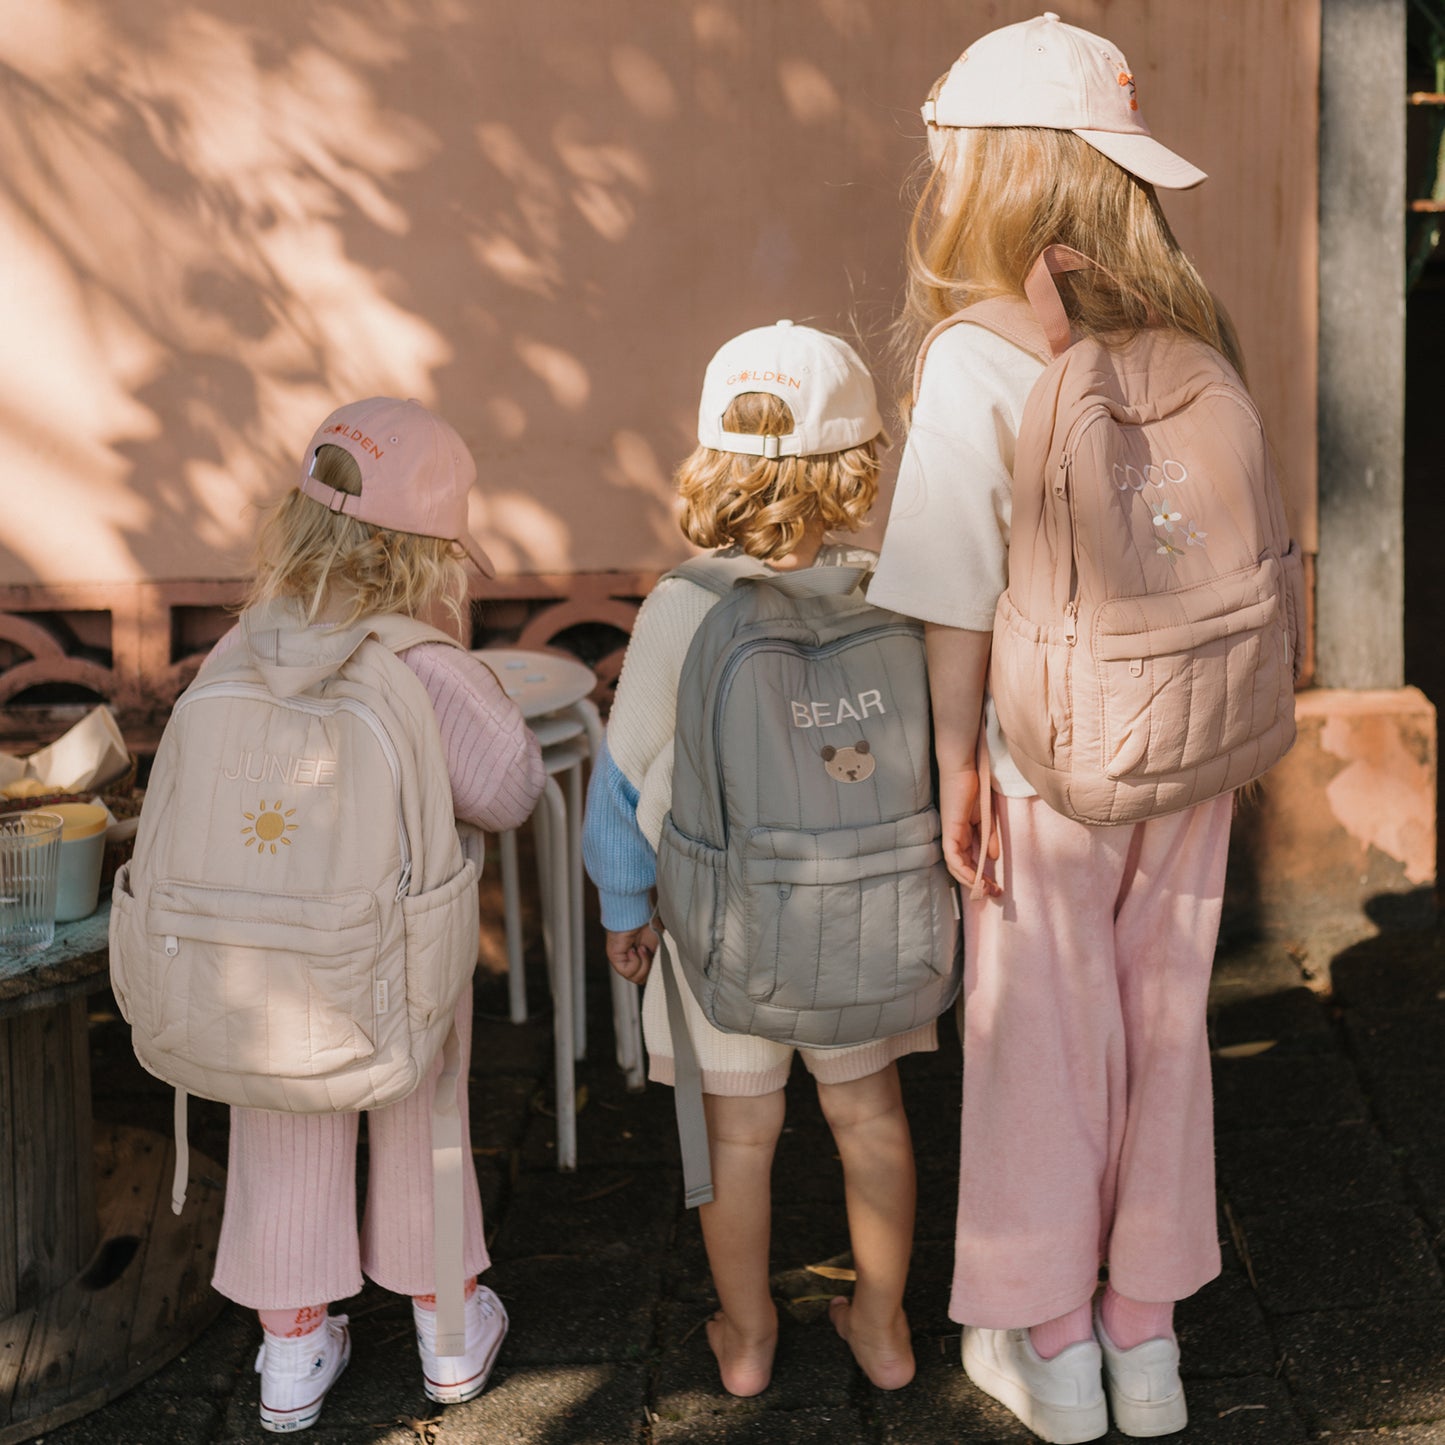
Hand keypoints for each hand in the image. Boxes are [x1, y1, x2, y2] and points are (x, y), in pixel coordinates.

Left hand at [604, 924, 657, 983]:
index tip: (660, 961)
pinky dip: (635, 962)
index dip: (655, 972)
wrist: (638, 915)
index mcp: (643, 958)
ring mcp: (623, 961)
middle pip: (643, 979)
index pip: (648, 976)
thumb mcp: (660, 948)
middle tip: (650, 952)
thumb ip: (659, 963)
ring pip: (635, 978)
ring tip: (642, 949)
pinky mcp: (615, 959)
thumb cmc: (649, 926)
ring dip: (643, 964)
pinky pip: (627, 972)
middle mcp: (632, 961)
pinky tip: (634, 950)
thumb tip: (660, 975)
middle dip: (650, 968)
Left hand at [937, 765, 1000, 897]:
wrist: (965, 769)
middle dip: (977, 883)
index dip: (980, 876)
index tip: (996, 886)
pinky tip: (975, 879)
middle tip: (994, 893)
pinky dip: (963, 870)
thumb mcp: (987, 820)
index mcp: (962, 835)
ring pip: (956, 866)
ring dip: (970, 881)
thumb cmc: (975, 789)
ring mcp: (950, 834)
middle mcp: (953, 837)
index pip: (968, 861)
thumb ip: (988, 838)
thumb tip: (993, 858)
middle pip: (961, 868)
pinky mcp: (950, 830)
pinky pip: (953, 857)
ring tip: (986, 890)